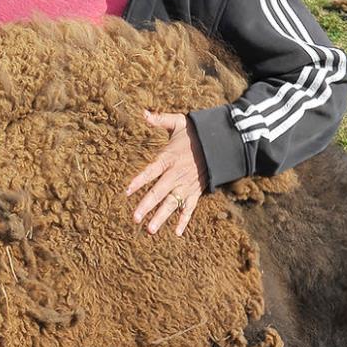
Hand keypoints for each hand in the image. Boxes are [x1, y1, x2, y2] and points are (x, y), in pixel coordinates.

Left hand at [126, 111, 207, 236]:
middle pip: (159, 193)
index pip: (151, 171)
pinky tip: (176, 233)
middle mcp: (176, 175)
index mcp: (168, 158)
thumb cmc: (194, 133)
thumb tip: (143, 113)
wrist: (220, 143)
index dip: (139, 181)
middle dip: (147, 206)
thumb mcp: (178, 122)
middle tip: (135, 218)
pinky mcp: (195, 192)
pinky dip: (184, 220)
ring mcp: (186, 185)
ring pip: (172, 204)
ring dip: (161, 217)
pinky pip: (189, 208)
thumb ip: (159, 120)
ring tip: (150, 230)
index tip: (126, 191)